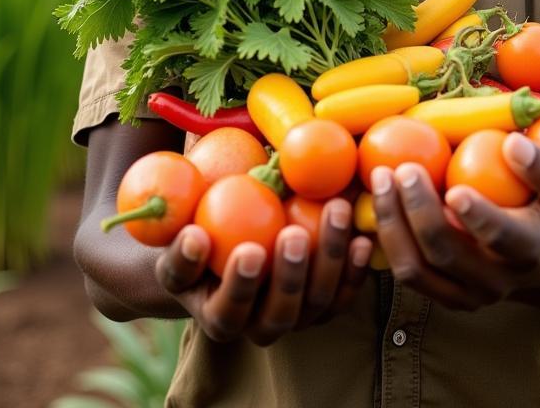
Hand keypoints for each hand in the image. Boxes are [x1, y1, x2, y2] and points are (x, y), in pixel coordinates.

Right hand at [154, 196, 372, 344]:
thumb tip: (195, 238)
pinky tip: (361, 238)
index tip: (250, 250)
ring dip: (329, 259)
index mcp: (220, 318)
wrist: (226, 248)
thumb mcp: (177, 246)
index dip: (241, 286)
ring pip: (318, 303)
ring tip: (334, 212)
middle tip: (294, 232)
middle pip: (281, 313)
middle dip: (290, 274)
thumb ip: (181, 248)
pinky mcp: (324, 303)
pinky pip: (344, 292)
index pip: (230, 311)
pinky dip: (355, 268)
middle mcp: (260, 326)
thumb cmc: (195, 241)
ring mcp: (297, 317)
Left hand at [371, 133, 539, 310]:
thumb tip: (512, 143)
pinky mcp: (442, 295)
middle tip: (403, 169)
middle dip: (419, 210)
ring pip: (416, 268)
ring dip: (392, 223)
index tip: (454, 188)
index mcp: (529, 253)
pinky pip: (405, 272)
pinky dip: (385, 238)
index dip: (478, 217)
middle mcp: (495, 283)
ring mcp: (465, 295)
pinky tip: (376, 200)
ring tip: (381, 178)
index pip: (501, 239)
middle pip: (446, 252)